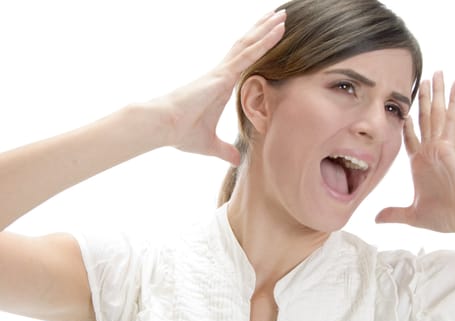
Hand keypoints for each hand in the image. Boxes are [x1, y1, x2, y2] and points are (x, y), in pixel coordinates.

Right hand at [144, 10, 285, 165]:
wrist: (163, 127)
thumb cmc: (180, 132)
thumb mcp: (210, 145)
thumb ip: (225, 151)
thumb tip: (237, 161)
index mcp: (221, 86)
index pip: (243, 62)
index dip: (257, 48)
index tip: (270, 38)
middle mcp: (222, 74)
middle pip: (247, 46)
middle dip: (263, 30)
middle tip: (280, 16)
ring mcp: (221, 72)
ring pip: (249, 45)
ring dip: (266, 29)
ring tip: (281, 14)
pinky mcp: (221, 75)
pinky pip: (247, 55)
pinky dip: (263, 42)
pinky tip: (277, 30)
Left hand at [376, 72, 454, 236]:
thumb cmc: (447, 217)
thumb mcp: (412, 214)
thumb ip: (394, 213)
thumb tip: (376, 219)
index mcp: (420, 162)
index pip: (410, 136)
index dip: (405, 122)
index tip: (401, 108)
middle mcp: (430, 150)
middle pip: (425, 118)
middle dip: (423, 99)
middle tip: (423, 78)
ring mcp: (441, 146)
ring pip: (436, 113)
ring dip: (436, 93)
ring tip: (438, 73)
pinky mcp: (451, 145)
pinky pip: (451, 118)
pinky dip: (454, 100)